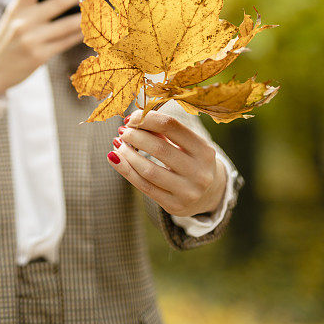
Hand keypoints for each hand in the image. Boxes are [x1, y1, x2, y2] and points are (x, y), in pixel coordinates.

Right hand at [0, 0, 103, 96]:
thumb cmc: (8, 38)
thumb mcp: (13, 17)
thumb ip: (32, 3)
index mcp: (16, 7)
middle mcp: (23, 22)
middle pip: (59, 1)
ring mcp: (32, 40)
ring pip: (69, 24)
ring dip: (89, 14)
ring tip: (103, 6)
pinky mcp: (40, 57)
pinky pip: (67, 41)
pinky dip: (81, 33)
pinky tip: (91, 26)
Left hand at [107, 109, 226, 216]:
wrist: (209, 194)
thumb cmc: (190, 160)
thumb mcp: (186, 144)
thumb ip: (163, 131)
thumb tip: (131, 120)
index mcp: (204, 150)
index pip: (171, 126)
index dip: (147, 118)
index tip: (131, 117)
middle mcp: (199, 172)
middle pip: (159, 148)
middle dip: (135, 136)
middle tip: (123, 131)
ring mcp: (188, 192)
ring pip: (149, 170)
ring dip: (127, 154)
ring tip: (118, 143)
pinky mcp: (174, 205)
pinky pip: (143, 186)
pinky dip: (125, 170)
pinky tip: (114, 158)